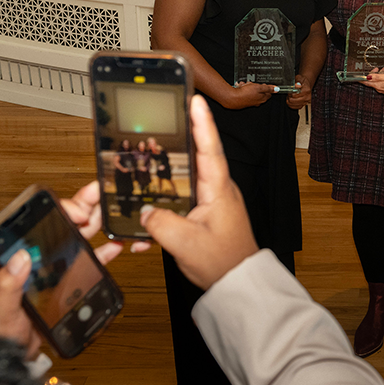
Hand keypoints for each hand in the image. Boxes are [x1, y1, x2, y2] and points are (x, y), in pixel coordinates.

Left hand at [0, 182, 149, 358]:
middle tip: (98, 196)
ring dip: (92, 224)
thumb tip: (20, 257)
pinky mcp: (63, 282)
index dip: (60, 211)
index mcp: (14, 256)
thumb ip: (5, 285)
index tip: (77, 212)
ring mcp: (50, 269)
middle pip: (59, 225)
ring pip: (74, 239)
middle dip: (81, 207)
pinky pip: (84, 262)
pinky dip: (100, 253)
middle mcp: (34, 257)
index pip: (38, 223)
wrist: (1, 356)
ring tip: (109, 213)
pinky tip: (112, 246)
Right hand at [141, 95, 259, 289]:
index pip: (210, 149)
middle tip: (168, 114)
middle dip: (181, 135)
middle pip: (196, 155)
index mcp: (219, 190)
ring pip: (184, 178)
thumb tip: (145, 212)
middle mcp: (217, 190)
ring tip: (149, 154)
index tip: (196, 100)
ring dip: (166, 171)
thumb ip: (162, 224)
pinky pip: (181, 199)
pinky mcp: (203, 213)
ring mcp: (211, 201)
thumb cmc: (224, 263)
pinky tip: (148, 212)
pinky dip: (165, 201)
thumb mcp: (187, 244)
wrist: (237, 284)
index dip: (202, 123)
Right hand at [225, 82, 276, 108]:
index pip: (269, 93)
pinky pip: (244, 92)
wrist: (232, 98)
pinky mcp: (244, 100)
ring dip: (248, 86)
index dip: (266, 87)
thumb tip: (276, 89)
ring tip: (244, 84)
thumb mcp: (259, 88)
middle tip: (251, 84)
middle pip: (259, 91)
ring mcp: (250, 101)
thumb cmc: (246, 94)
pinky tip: (240, 86)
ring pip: (251, 91)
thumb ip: (268, 88)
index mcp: (263, 99)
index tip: (263, 84)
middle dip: (255, 85)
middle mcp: (257, 101)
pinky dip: (243, 88)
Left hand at [286, 74, 311, 109]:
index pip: (295, 95)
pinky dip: (291, 104)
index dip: (291, 92)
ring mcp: (306, 102)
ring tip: (290, 96)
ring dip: (290, 101)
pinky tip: (291, 100)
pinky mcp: (303, 104)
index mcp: (307, 90)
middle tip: (289, 93)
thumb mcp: (299, 78)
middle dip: (290, 97)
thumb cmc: (303, 81)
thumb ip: (297, 81)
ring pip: (294, 105)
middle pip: (294, 101)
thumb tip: (297, 85)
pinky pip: (295, 107)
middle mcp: (307, 97)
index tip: (290, 90)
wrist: (306, 84)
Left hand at [363, 67, 383, 95]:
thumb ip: (376, 76)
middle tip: (378, 68)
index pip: (366, 82)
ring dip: (381, 73)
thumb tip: (367, 77)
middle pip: (372, 80)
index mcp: (378, 86)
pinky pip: (383, 81)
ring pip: (379, 79)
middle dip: (375, 73)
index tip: (356, 76)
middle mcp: (379, 88)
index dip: (361, 78)